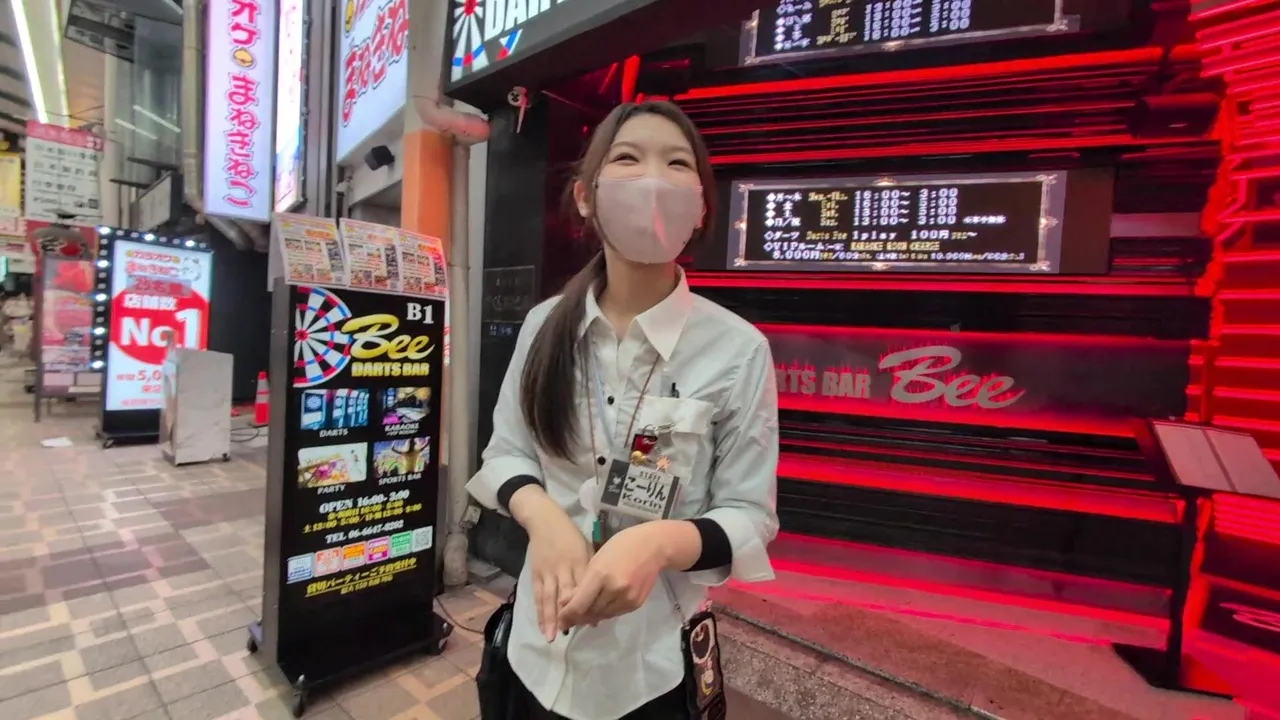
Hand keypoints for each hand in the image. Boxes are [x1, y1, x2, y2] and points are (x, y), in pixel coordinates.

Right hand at [523, 504, 592, 641]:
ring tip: (553, 636)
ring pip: (550, 598)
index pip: (585, 588)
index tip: (595, 622)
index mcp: (580, 561)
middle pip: (567, 595)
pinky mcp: (536, 573)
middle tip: (573, 633)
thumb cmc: (571, 535)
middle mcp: (564, 568)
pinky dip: (540, 612)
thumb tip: (601, 595)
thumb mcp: (587, 549)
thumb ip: (592, 571)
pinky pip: (538, 596)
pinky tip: (543, 625)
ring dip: (552, 619)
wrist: (545, 521)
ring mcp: (548, 572)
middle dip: (570, 616)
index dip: (589, 605)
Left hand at [556, 523, 668, 631]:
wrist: (654, 547)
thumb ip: (582, 583)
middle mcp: (614, 589)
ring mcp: (627, 598)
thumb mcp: (597, 559)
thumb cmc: (622, 546)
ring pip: (601, 616)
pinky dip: (604, 613)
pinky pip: (614, 614)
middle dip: (577, 617)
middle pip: (589, 613)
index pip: (578, 604)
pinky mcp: (635, 604)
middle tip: (568, 619)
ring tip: (582, 613)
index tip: (559, 620)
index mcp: (600, 574)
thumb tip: (565, 603)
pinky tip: (599, 607)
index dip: (566, 616)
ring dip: (590, 616)